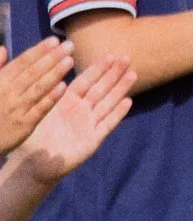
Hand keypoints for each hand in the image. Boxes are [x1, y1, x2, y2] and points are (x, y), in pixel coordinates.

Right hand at [0, 36, 73, 151]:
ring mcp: (17, 109)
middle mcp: (8, 94)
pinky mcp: (25, 125)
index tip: (54, 40)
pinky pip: (40, 109)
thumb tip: (3, 49)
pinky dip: (51, 98)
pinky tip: (64, 86)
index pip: (21, 63)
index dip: (38, 50)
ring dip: (55, 74)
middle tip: (69, 45)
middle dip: (52, 57)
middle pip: (33, 73)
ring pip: (39, 89)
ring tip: (70, 60)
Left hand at [13, 60, 134, 182]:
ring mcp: (89, 124)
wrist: (35, 165)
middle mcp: (80, 110)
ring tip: (133, 73)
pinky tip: (128, 102)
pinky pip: (107, 124)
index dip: (96, 69)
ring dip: (120, 88)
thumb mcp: (36, 114)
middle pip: (100, 88)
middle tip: (126, 57)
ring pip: (108, 102)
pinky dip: (117, 113)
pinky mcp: (93, 139)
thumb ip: (46, 96)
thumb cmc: (31, 139)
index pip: (84, 81)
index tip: (109, 55)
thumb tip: (52, 76)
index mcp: (65, 102)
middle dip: (113, 73)